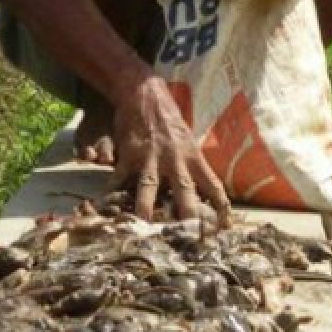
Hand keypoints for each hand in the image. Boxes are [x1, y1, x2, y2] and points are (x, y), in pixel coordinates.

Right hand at [112, 76, 232, 225]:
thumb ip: (191, 162)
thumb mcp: (187, 138)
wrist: (144, 93)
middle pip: (185, 192)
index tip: (225, 226)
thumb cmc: (168, 116)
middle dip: (187, 217)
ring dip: (146, 210)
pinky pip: (120, 178)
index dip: (221, 206)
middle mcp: (175, 160)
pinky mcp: (129, 155)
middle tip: (189, 238)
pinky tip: (106, 207)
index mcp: (193, 156)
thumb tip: (200, 186)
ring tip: (143, 228)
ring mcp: (150, 158)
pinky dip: (112, 193)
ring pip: (149, 189)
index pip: (212, 185)